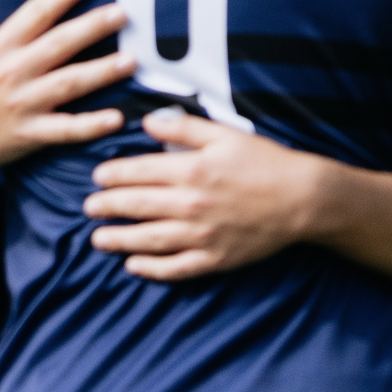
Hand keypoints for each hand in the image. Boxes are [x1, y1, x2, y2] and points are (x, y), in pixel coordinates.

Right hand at [0, 0, 134, 173]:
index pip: (36, 13)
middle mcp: (13, 71)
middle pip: (58, 45)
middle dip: (91, 28)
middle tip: (122, 13)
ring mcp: (23, 104)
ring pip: (67, 85)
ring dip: (100, 73)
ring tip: (131, 60)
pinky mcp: (30, 134)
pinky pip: (64, 130)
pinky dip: (90, 126)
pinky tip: (116, 118)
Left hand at [83, 108, 326, 280]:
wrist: (303, 199)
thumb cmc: (265, 162)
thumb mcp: (225, 134)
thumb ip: (183, 127)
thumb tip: (148, 122)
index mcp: (191, 170)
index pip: (139, 172)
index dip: (114, 175)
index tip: (97, 177)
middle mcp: (191, 205)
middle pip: (137, 206)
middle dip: (107, 207)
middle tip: (88, 207)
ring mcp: (202, 235)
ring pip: (149, 240)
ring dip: (119, 240)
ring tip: (98, 239)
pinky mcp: (215, 259)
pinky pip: (176, 268)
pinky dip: (152, 269)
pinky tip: (133, 266)